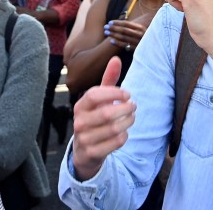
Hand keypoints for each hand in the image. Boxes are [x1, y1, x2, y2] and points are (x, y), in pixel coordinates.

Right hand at [71, 56, 135, 180]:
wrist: (84, 151)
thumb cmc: (95, 118)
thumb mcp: (100, 100)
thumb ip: (108, 80)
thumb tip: (116, 58)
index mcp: (80, 106)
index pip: (94, 95)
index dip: (114, 93)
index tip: (127, 94)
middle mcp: (79, 122)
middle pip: (107, 113)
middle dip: (126, 108)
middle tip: (133, 106)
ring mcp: (84, 139)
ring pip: (114, 128)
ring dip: (128, 121)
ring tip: (131, 117)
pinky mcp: (92, 153)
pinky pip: (115, 142)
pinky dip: (124, 136)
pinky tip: (124, 132)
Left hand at [104, 19, 146, 51]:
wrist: (155, 49)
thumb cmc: (146, 38)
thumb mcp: (142, 30)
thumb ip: (134, 27)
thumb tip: (121, 22)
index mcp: (141, 28)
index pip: (127, 24)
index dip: (118, 22)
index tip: (110, 22)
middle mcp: (139, 34)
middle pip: (124, 30)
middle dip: (114, 28)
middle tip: (105, 27)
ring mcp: (138, 42)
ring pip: (124, 37)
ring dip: (114, 34)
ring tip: (106, 32)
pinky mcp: (136, 49)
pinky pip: (125, 46)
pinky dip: (118, 43)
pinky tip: (111, 41)